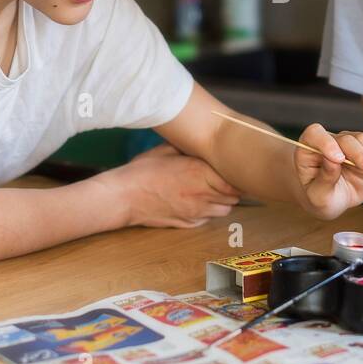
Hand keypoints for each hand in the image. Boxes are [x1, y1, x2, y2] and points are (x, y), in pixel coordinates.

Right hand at [115, 144, 241, 227]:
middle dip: (233, 188)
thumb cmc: (143, 171)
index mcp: (200, 174)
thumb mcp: (167, 150)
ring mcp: (196, 212)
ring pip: (225, 210)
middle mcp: (202, 195)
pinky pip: (208, 219)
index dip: (238, 176)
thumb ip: (189, 147)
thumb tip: (202, 139)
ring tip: (212, 190)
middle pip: (234, 197)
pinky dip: (209, 211)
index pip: (235, 181)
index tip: (235, 170)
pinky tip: (198, 202)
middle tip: (226, 179)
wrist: (124, 197)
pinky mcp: (188, 223)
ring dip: (223, 201)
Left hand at [294, 124, 362, 218]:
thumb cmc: (320, 197)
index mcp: (310, 148)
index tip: (338, 159)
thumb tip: (332, 161)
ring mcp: (349, 145)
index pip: (315, 134)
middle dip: (360, 154)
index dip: (326, 143)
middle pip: (346, 139)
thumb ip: (324, 178)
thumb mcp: (318, 195)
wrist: (332, 201)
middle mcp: (330, 142)